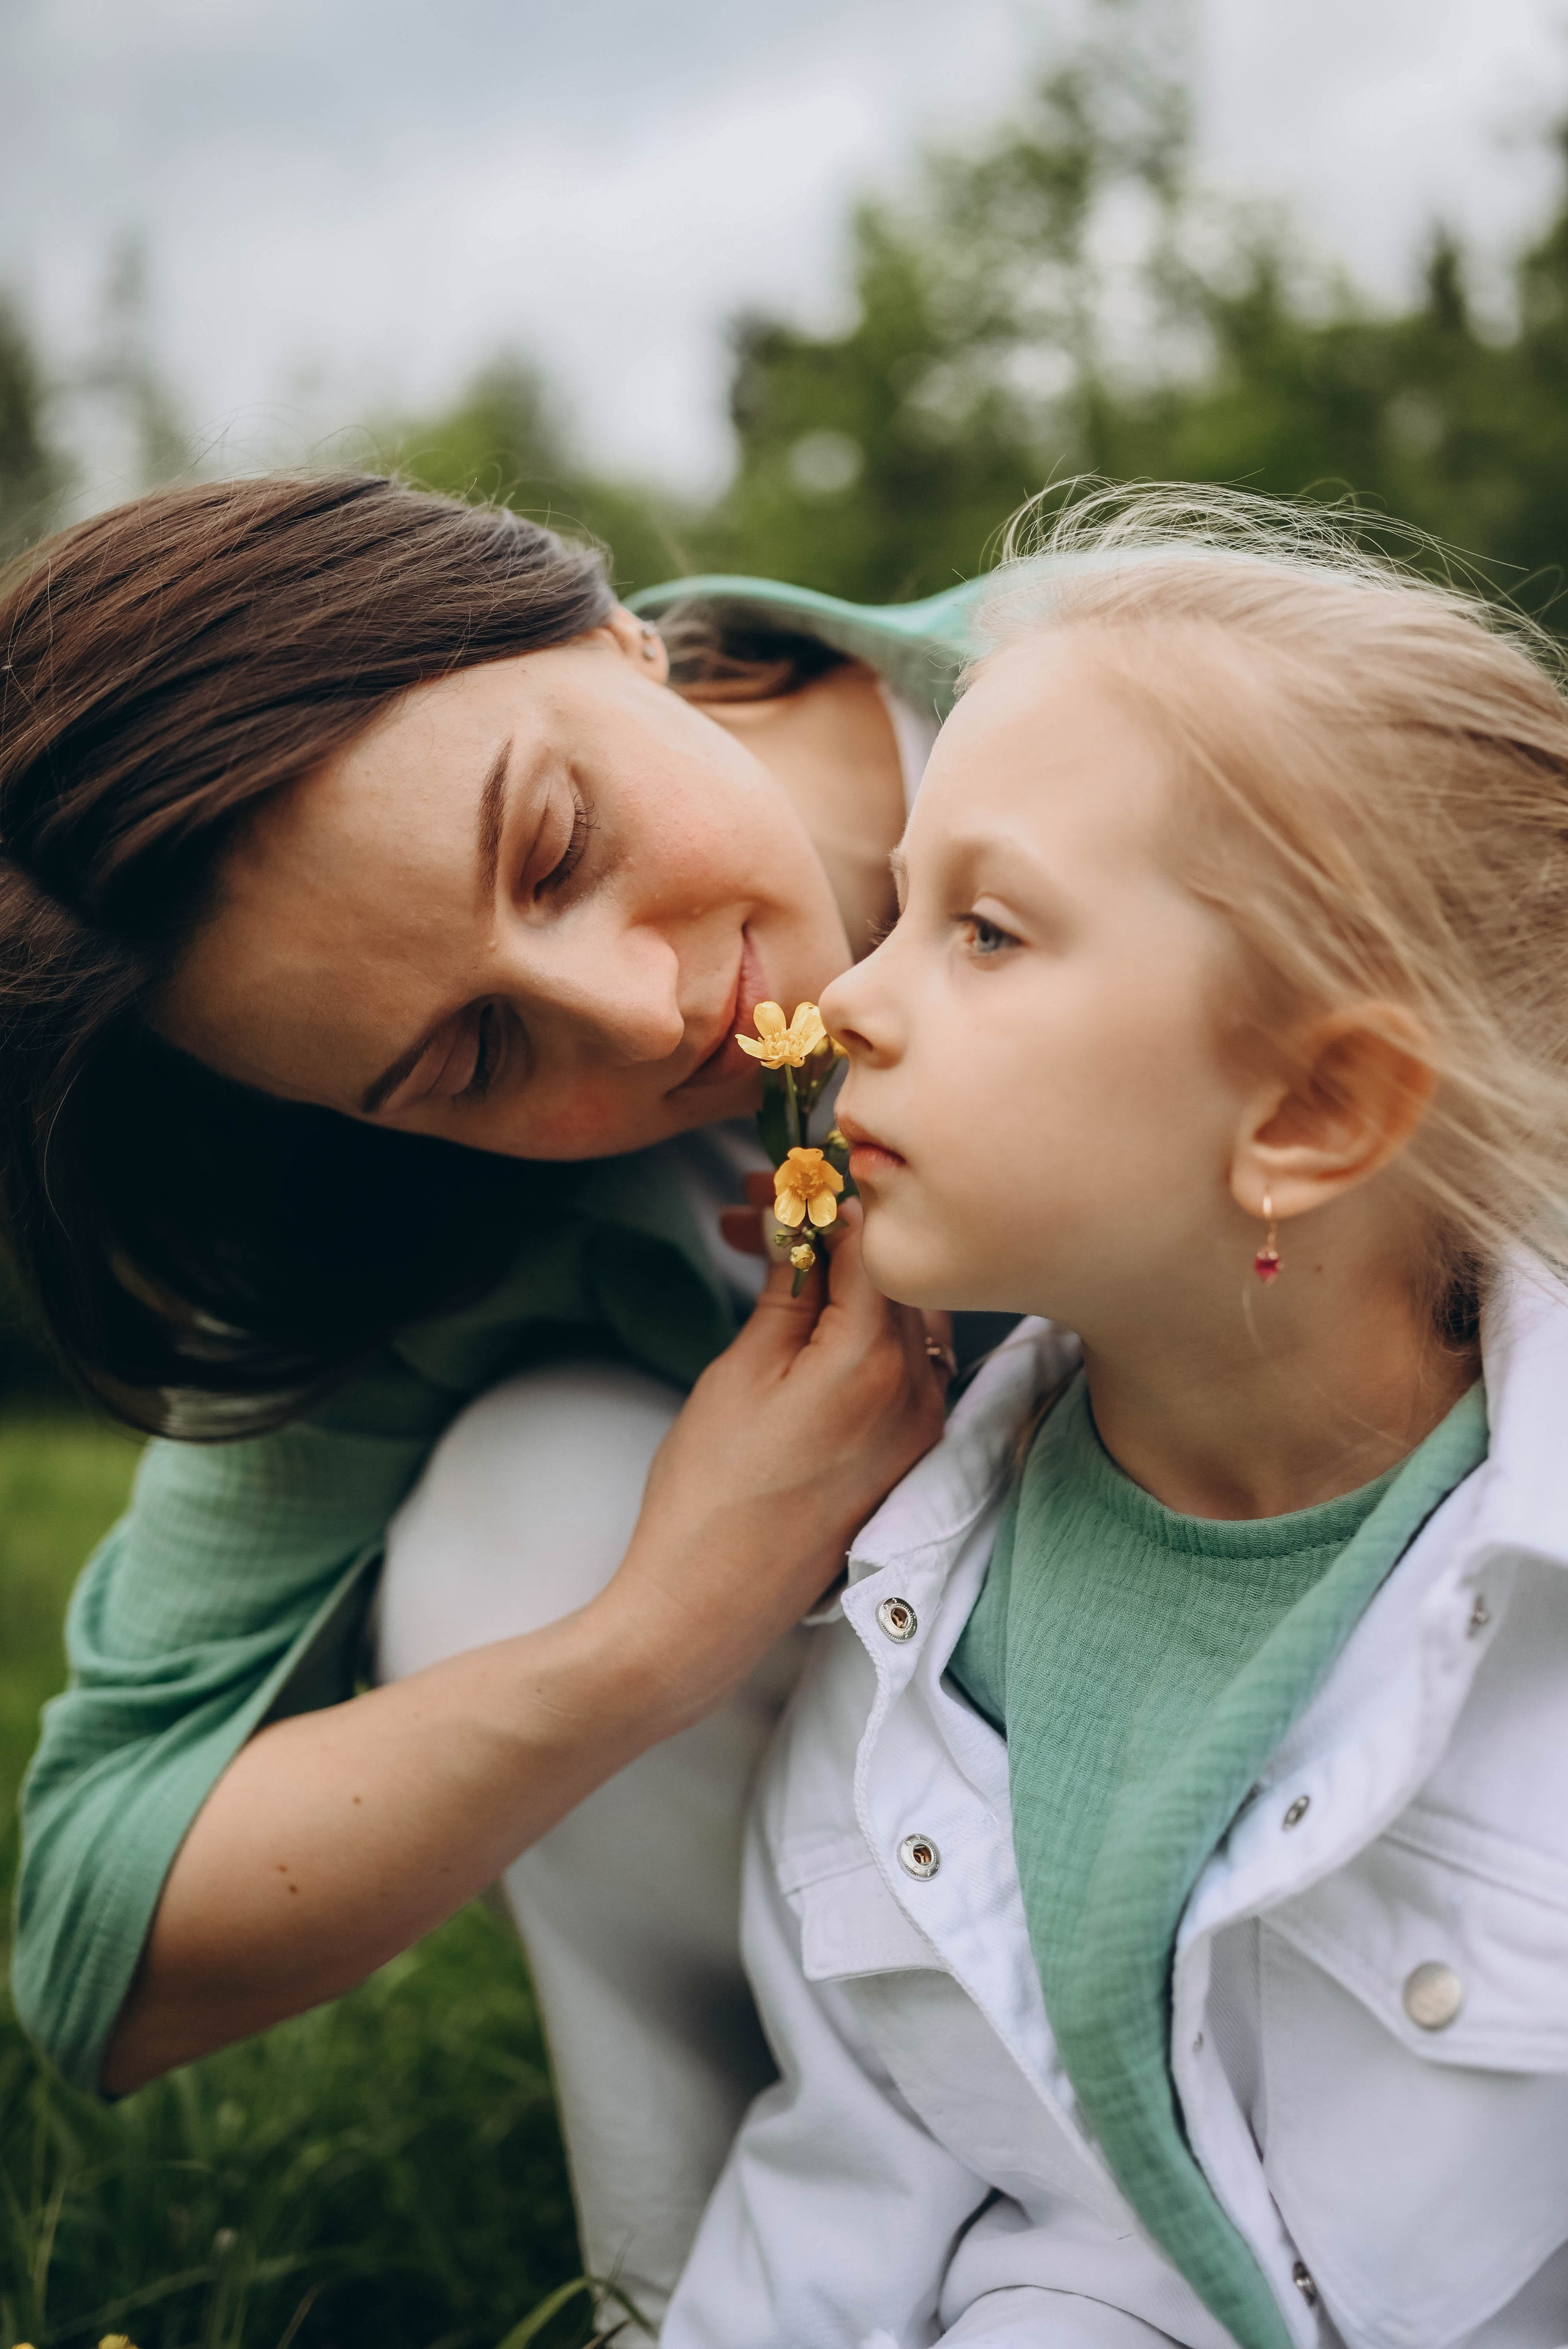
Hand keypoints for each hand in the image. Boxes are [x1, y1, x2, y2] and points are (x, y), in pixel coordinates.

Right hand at [606, 1199, 947, 1719]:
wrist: (707, 1608)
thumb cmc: (710, 1495)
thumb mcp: (740, 1371)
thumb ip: (789, 1291)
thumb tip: (807, 1225)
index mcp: (874, 1362)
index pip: (871, 1238)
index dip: (825, 1191)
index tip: (784, 1168)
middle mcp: (917, 1395)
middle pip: (892, 1275)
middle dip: (829, 1231)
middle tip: (756, 1209)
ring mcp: (920, 1431)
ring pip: (900, 1318)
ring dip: (843, 1280)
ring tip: (770, 1260)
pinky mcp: (907, 1458)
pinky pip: (901, 1366)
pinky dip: (859, 1330)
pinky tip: (805, 1317)